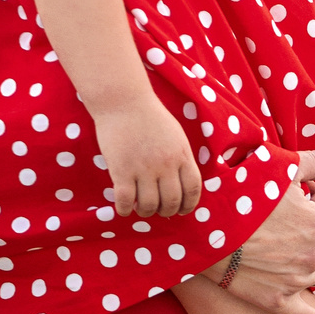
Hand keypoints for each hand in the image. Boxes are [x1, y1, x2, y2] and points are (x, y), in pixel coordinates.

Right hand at [92, 94, 200, 217]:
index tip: (183, 210)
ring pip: (149, 205)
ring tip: (142, 209)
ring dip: (146, 212)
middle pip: (172, 201)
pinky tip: (124, 208)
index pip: (193, 188)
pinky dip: (125, 209)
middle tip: (160, 211)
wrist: (124, 102)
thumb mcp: (177, 136)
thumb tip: (182, 181)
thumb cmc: (151, 117)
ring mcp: (143, 168)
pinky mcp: (121, 170)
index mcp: (182, 155)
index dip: (190, 204)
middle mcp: (166, 165)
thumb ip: (181, 158)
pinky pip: (125, 200)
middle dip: (167, 211)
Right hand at [207, 154, 314, 313]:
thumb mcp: (277, 168)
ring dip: (310, 262)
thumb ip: (310, 164)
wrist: (202, 228)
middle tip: (284, 220)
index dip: (309, 197)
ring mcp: (297, 280)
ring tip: (287, 250)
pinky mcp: (277, 301)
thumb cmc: (238, 194)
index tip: (293, 194)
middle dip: (310, 229)